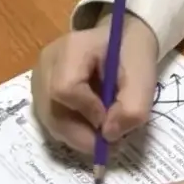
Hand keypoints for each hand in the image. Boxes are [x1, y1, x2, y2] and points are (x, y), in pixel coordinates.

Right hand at [32, 14, 158, 154]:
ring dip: (77, 136)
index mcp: (71, 49)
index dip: (87, 111)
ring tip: (101, 131)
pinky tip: (89, 124)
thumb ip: (132, 108)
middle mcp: (47, 62)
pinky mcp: (40, 90)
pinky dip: (71, 130)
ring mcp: (40, 76)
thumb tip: (108, 136)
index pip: (65, 88)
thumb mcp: (143, 78)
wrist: (121, 40)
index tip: (111, 116)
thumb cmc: (131, 55)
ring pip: (49, 120)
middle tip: (109, 143)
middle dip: (82, 135)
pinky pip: (50, 119)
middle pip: (52, 110)